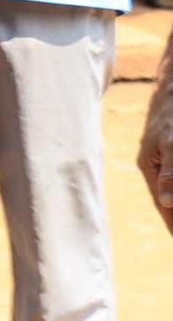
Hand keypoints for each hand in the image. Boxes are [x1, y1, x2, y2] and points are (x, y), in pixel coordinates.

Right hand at [138, 39, 172, 232]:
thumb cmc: (171, 112)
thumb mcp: (172, 142)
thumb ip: (170, 172)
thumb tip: (166, 200)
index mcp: (150, 167)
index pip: (165, 208)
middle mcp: (156, 167)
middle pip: (169, 202)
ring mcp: (164, 161)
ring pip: (171, 191)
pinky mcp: (171, 152)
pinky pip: (172, 178)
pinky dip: (172, 189)